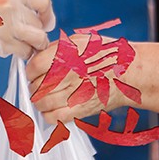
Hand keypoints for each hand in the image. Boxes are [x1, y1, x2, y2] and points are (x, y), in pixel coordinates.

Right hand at [0, 0, 54, 58]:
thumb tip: (46, 13)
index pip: (44, 2)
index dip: (48, 14)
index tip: (46, 22)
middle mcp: (12, 8)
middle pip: (39, 23)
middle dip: (36, 31)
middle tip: (28, 34)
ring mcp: (9, 27)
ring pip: (38, 39)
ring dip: (35, 44)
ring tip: (27, 44)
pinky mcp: (5, 44)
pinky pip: (25, 51)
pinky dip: (23, 52)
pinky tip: (14, 48)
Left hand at [27, 37, 158, 122]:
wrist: (128, 72)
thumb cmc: (104, 54)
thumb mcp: (79, 41)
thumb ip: (56, 49)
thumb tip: (37, 59)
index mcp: (67, 54)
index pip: (35, 66)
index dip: (30, 70)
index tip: (32, 72)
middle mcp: (69, 74)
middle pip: (36, 86)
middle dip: (33, 86)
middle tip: (37, 85)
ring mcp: (75, 93)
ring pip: (42, 103)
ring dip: (39, 101)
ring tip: (44, 96)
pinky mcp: (81, 110)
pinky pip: (54, 118)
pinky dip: (49, 115)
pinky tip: (53, 108)